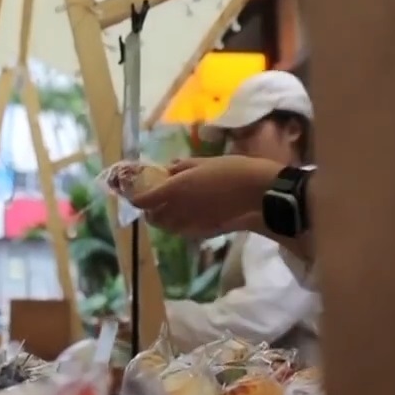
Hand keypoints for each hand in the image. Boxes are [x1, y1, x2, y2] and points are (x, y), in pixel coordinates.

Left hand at [131, 155, 280, 236]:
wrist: (259, 194)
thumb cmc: (232, 171)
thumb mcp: (204, 162)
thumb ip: (182, 166)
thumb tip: (168, 168)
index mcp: (174, 189)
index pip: (143, 200)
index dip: (136, 197)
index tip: (136, 191)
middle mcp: (177, 210)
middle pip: (153, 218)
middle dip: (149, 210)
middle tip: (155, 200)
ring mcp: (190, 224)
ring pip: (167, 228)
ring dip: (163, 220)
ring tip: (169, 209)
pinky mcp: (203, 233)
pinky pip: (183, 232)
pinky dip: (179, 226)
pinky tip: (188, 217)